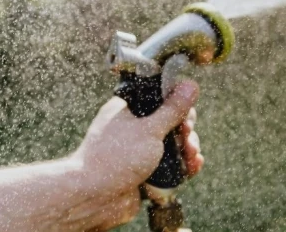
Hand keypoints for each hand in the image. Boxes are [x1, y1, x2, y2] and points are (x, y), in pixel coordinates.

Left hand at [68, 81, 204, 230]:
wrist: (93, 199)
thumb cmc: (115, 159)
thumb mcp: (149, 130)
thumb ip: (173, 109)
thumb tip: (191, 84)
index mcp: (127, 110)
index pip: (160, 99)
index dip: (178, 106)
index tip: (186, 116)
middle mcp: (132, 129)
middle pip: (171, 123)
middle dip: (185, 131)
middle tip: (187, 138)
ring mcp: (138, 151)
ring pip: (173, 145)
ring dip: (187, 149)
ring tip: (192, 157)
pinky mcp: (144, 171)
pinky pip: (170, 165)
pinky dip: (182, 166)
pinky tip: (192, 167)